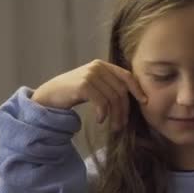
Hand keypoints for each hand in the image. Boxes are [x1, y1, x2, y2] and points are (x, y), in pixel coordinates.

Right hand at [31, 59, 146, 130]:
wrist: (49, 95)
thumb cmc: (73, 93)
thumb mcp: (94, 86)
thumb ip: (109, 87)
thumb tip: (132, 100)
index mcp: (103, 66)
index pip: (127, 76)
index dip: (137, 89)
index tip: (145, 102)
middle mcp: (98, 67)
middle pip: (121, 91)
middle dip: (124, 110)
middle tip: (121, 125)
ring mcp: (90, 74)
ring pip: (112, 98)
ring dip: (115, 116)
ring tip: (112, 127)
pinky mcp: (83, 84)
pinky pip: (101, 102)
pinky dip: (103, 113)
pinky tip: (100, 120)